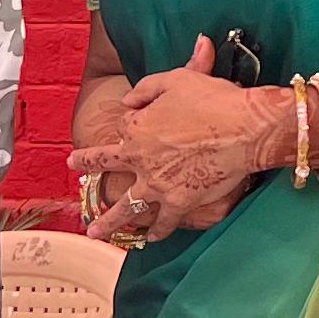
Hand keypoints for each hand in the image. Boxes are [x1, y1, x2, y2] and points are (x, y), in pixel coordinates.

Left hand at [73, 42, 279, 247]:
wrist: (244, 130)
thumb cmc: (213, 100)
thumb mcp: (176, 80)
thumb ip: (148, 88)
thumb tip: (128, 99)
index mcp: (136, 127)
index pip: (123, 126)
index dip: (133, 120)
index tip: (139, 118)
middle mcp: (140, 159)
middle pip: (106, 165)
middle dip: (87, 165)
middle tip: (74, 166)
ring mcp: (157, 185)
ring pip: (125, 208)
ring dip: (108, 221)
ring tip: (94, 232)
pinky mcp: (179, 202)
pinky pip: (164, 222)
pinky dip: (157, 231)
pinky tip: (151, 238)